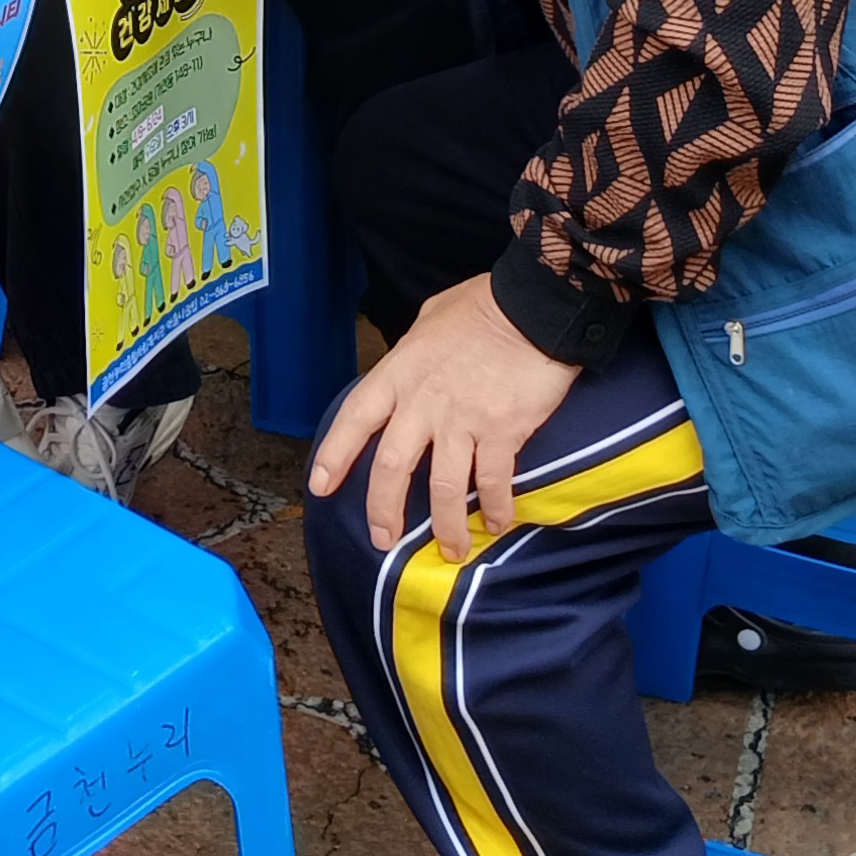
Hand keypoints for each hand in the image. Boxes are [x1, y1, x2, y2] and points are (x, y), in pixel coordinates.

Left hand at [310, 274, 581, 563]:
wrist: (535, 305)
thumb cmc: (484, 305)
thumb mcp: (433, 316)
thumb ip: (414, 349)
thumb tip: (411, 364)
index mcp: (400, 371)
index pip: (356, 417)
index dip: (334, 454)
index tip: (321, 486)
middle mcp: (424, 402)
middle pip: (392, 467)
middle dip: (384, 511)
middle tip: (384, 540)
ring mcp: (462, 420)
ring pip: (443, 489)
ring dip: (445, 527)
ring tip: (451, 550)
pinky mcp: (502, 432)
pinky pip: (492, 482)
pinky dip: (494, 509)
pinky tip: (497, 523)